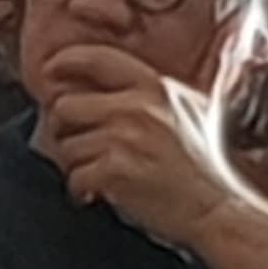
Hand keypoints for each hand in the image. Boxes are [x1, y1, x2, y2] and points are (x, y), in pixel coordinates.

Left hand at [37, 43, 252, 248]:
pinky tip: (100, 192)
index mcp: (153, 86)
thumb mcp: (185, 110)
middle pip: (64, 105)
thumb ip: (144, 93)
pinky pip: (74, 176)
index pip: (95, 58)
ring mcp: (126, 138)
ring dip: (75, 164)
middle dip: (63, 130)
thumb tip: (91, 84)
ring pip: (65, 146)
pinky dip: (81, 189)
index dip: (64, 61)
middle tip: (80, 147)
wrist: (217, 209)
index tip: (50, 72)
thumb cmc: (200, 164)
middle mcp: (137, 106)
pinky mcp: (116, 171)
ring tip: (101, 174)